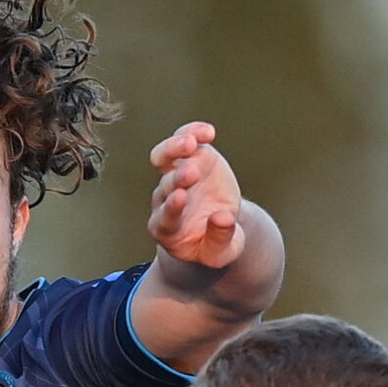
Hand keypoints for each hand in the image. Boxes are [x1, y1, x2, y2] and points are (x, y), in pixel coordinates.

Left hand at [146, 122, 246, 271]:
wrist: (217, 229)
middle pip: (167, 185)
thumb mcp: (220, 253)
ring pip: (164, 158)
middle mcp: (166, 200)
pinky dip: (193, 133)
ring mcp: (175, 176)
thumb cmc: (215, 247)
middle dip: (179, 178)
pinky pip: (185, 140)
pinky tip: (208, 132)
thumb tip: (223, 217)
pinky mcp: (190, 158)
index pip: (165, 216)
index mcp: (167, 229)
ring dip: (174, 148)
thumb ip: (220, 238)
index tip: (181, 197)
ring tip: (191, 143)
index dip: (171, 207)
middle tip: (192, 173)